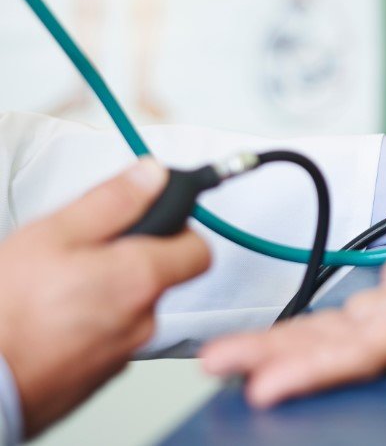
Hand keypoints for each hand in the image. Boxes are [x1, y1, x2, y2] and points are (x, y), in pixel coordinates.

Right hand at [0, 160, 210, 436]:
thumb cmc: (5, 314)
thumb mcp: (53, 234)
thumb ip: (112, 201)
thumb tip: (152, 176)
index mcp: (140, 280)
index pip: (198, 250)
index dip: (178, 228)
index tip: (152, 217)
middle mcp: (143, 321)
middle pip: (161, 277)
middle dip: (132, 258)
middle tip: (84, 251)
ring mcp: (123, 353)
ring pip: (131, 307)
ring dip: (106, 291)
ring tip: (57, 286)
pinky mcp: (100, 376)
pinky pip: (109, 336)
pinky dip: (90, 322)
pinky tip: (51, 318)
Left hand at [202, 205, 385, 406]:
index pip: (355, 353)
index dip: (307, 370)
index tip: (258, 383)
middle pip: (330, 354)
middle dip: (272, 360)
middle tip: (213, 365)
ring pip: (332, 344)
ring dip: (281, 351)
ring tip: (230, 358)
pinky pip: (345, 331)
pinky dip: (309, 338)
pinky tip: (284, 340)